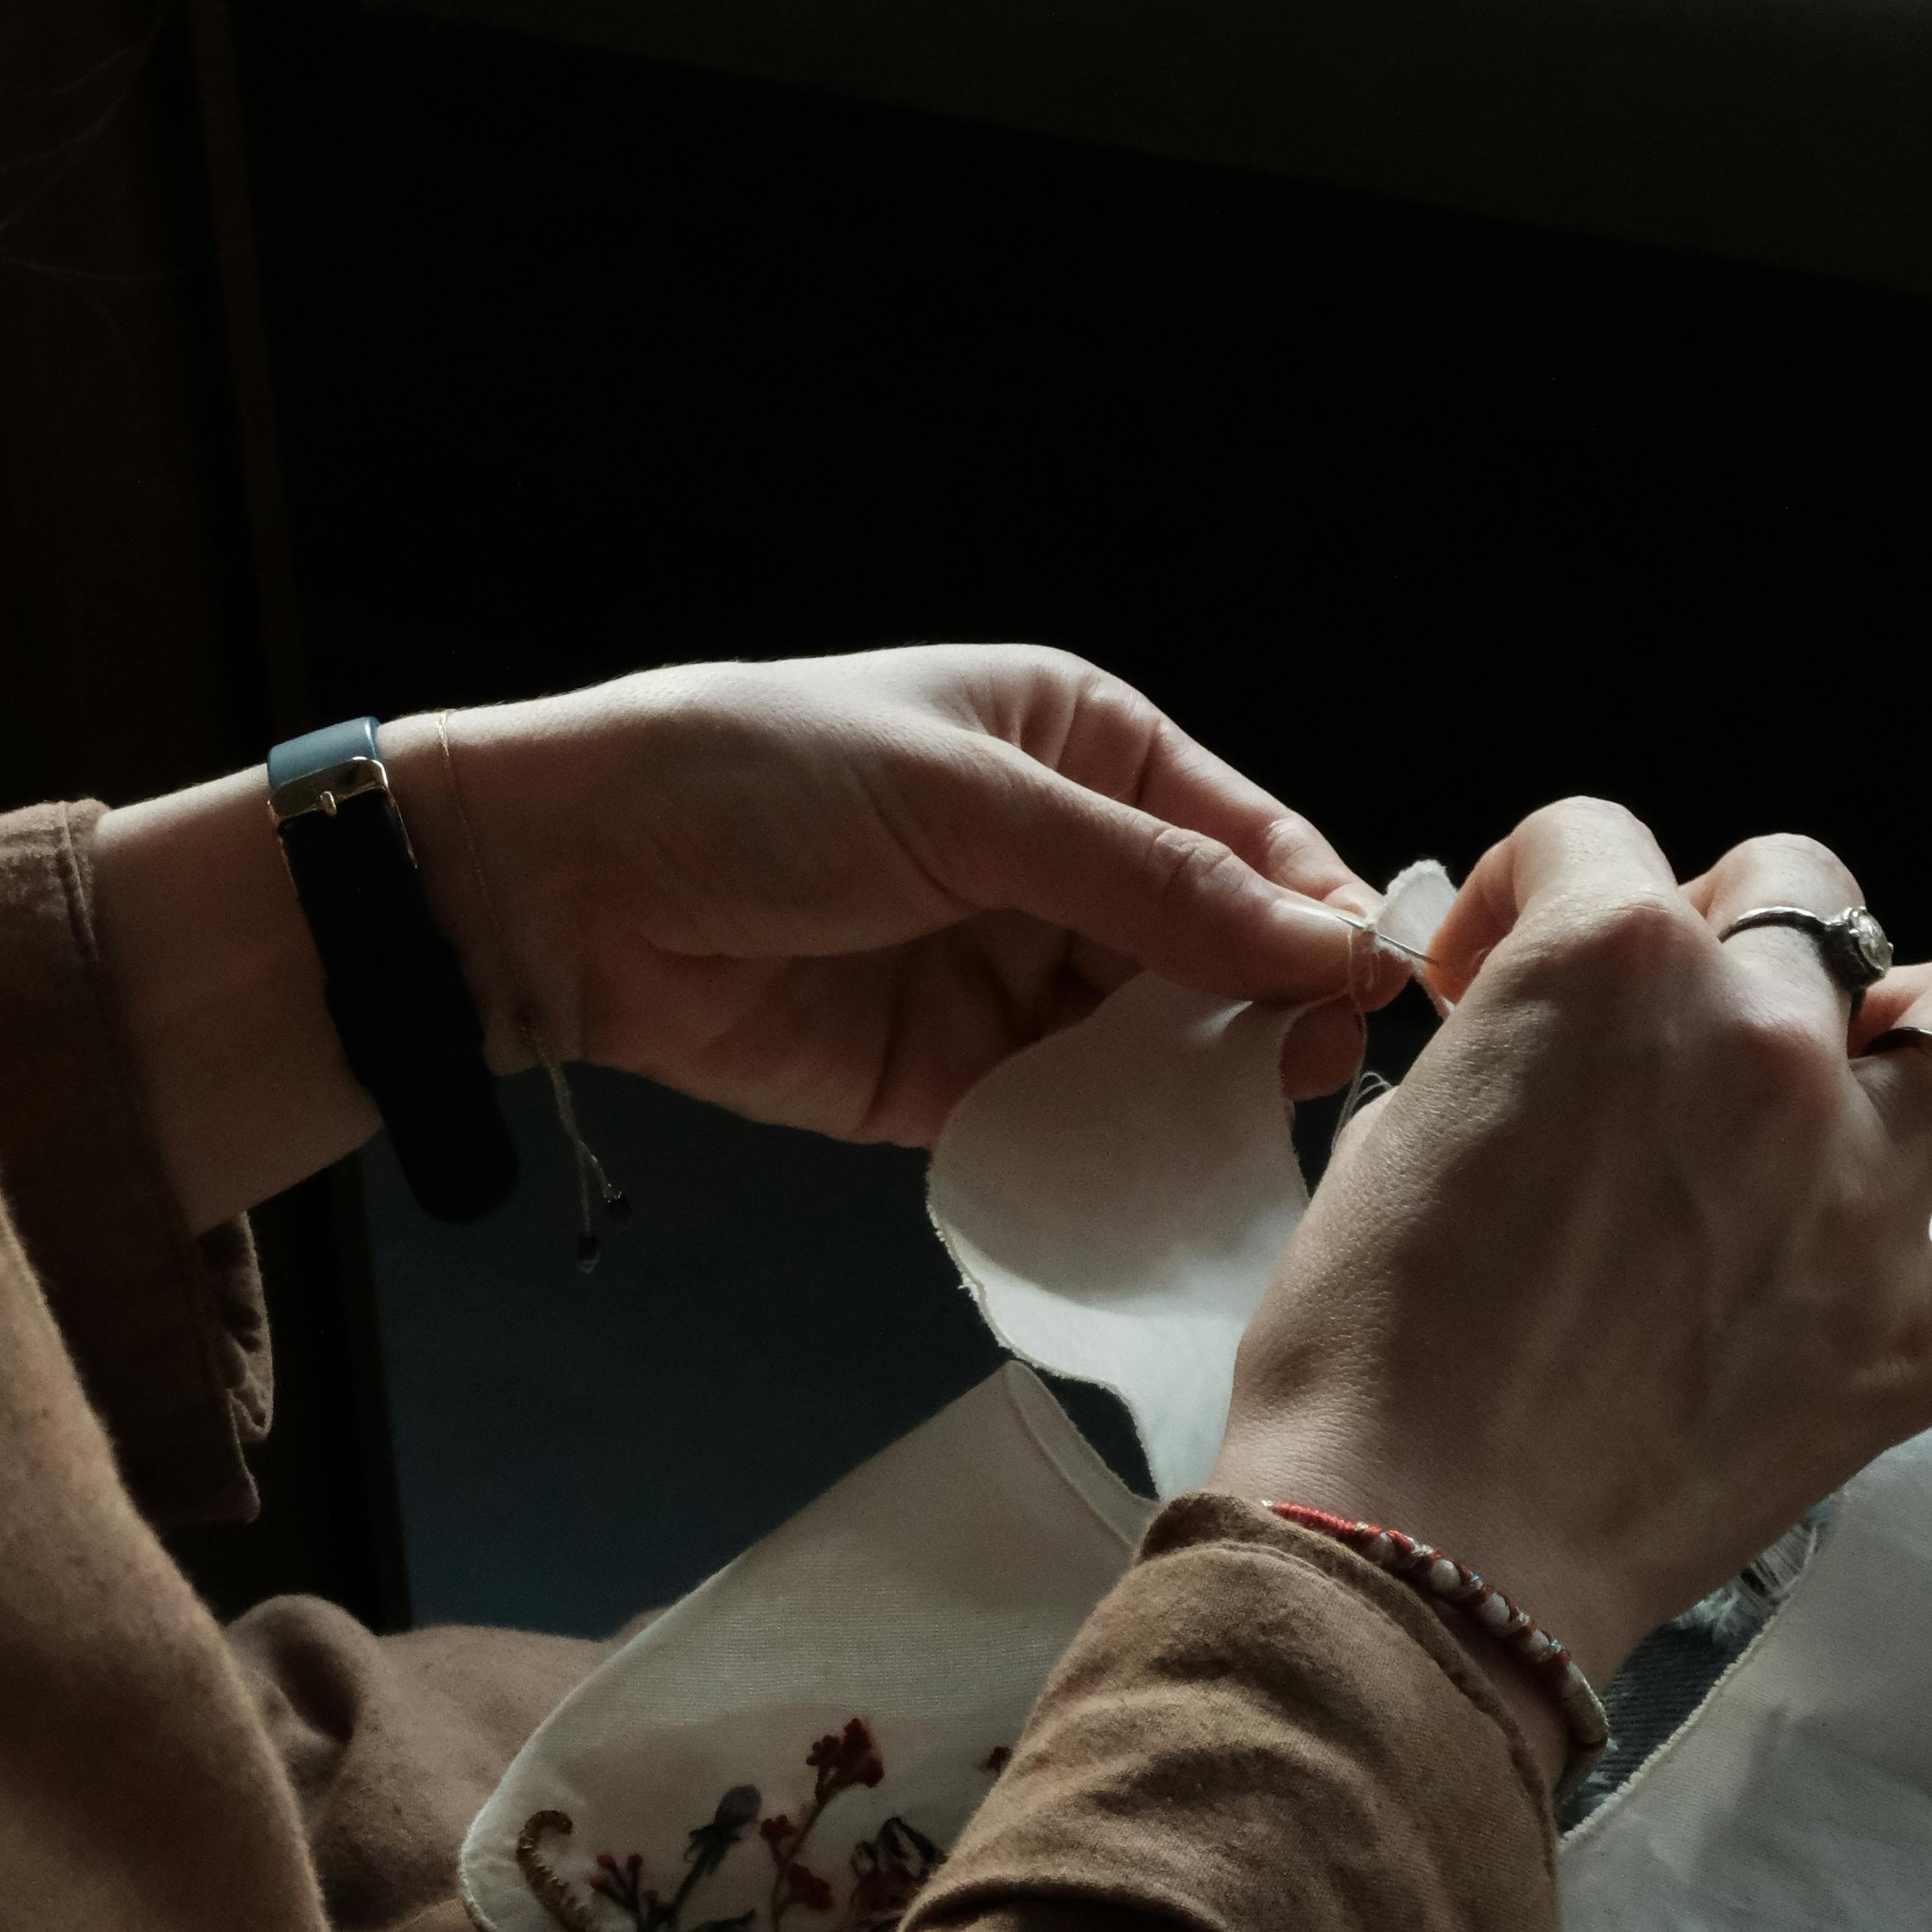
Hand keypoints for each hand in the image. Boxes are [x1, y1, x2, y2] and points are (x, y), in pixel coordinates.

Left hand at [409, 649, 1398, 1146]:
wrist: (567, 885)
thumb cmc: (759, 780)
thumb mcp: (971, 802)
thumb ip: (1150, 883)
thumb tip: (1325, 941)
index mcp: (1085, 747)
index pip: (1247, 837)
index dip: (1315, 912)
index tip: (1364, 993)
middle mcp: (1066, 859)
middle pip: (1218, 952)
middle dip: (1263, 1015)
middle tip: (1296, 1082)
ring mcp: (1011, 974)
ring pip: (1152, 1048)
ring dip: (1191, 1094)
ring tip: (1232, 1140)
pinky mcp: (954, 1079)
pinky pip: (1063, 1123)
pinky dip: (1105, 1153)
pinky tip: (1146, 1184)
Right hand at [1209, 802, 1931, 1701]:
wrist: (1410, 1543)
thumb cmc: (1361, 1349)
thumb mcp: (1389, 1140)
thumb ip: (1492, 1068)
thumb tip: (1532, 1085)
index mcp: (1608, 967)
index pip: (1591, 839)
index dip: (1523, 900)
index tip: (1484, 986)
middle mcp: (1761, 1043)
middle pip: (1808, 888)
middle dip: (1730, 938)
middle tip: (1665, 1045)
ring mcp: (1861, 1192)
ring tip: (1889, 1084)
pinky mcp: (1911, 1351)